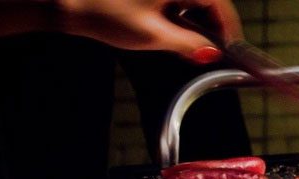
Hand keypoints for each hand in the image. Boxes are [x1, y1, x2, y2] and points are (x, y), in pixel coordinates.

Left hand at [58, 0, 242, 61]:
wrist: (67, 0)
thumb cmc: (104, 12)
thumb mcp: (153, 36)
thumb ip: (188, 45)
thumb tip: (210, 53)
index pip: (218, 3)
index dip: (228, 28)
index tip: (231, 48)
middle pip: (206, 0)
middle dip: (211, 26)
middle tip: (210, 52)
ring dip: (194, 21)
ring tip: (189, 46)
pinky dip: (179, 13)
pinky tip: (171, 31)